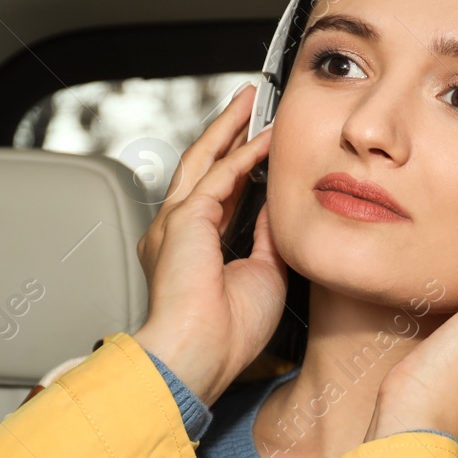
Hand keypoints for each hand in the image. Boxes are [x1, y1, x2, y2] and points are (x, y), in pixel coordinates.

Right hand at [132, 83, 285, 405]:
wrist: (200, 355)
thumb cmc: (228, 334)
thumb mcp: (265, 274)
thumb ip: (268, 236)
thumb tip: (281, 207)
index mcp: (194, 247)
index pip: (220, 193)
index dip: (241, 165)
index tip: (263, 145)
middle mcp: (179, 231)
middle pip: (204, 165)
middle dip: (227, 132)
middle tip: (249, 105)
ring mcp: (176, 222)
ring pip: (205, 159)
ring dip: (229, 128)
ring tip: (250, 102)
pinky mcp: (185, 219)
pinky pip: (220, 176)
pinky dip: (244, 154)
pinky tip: (265, 138)